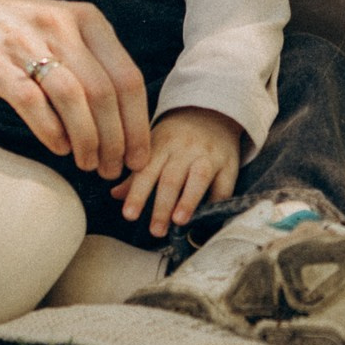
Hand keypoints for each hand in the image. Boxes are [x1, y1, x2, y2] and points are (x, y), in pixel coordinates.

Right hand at [0, 0, 153, 177]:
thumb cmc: (26, 30)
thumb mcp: (69, 32)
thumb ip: (96, 66)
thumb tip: (123, 126)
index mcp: (89, 21)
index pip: (127, 77)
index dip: (137, 124)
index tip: (138, 155)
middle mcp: (63, 29)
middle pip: (104, 93)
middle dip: (115, 141)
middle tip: (113, 169)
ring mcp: (29, 45)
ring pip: (73, 99)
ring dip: (87, 141)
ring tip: (88, 164)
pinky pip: (33, 103)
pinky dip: (52, 132)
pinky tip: (60, 148)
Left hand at [109, 107, 240, 236]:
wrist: (210, 112)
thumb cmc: (176, 137)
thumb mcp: (154, 147)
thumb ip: (137, 173)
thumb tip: (116, 195)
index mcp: (161, 145)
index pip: (146, 172)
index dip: (137, 194)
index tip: (129, 215)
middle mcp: (184, 149)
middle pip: (171, 178)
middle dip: (162, 206)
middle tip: (155, 231)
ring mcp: (208, 155)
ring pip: (198, 178)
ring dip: (188, 200)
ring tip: (179, 221)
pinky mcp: (229, 163)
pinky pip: (224, 185)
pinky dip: (216, 201)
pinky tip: (207, 217)